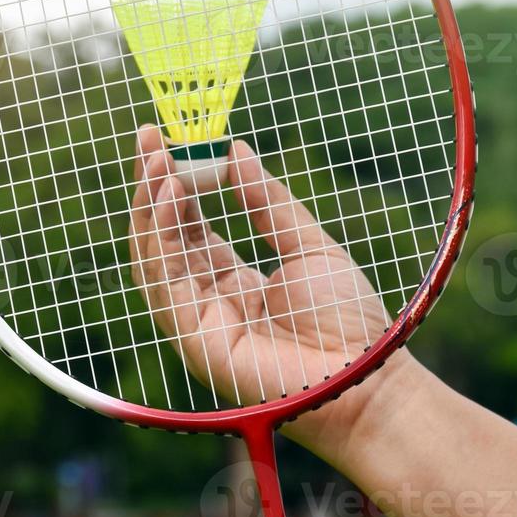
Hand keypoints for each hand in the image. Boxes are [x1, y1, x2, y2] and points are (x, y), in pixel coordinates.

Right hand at [128, 124, 419, 462]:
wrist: (367, 378)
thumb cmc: (346, 321)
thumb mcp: (308, 245)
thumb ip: (268, 202)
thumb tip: (236, 150)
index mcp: (232, 281)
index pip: (187, 226)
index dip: (173, 183)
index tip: (164, 138)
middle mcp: (206, 300)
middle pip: (162, 238)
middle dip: (151, 187)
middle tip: (148, 137)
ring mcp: (196, 321)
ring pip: (154, 258)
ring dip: (151, 207)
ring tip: (159, 161)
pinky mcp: (193, 338)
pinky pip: (167, 281)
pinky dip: (163, 238)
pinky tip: (172, 197)